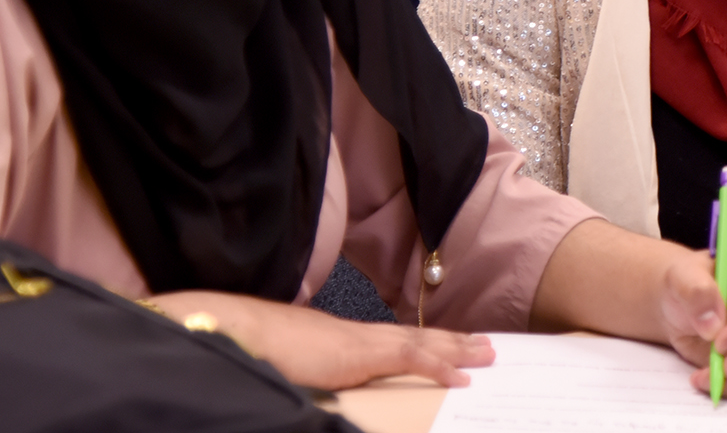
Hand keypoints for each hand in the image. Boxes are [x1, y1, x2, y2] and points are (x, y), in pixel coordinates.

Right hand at [151, 290, 493, 390]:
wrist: (238, 331)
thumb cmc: (257, 352)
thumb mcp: (294, 372)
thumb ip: (315, 381)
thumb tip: (320, 395)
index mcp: (345, 339)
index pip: (397, 340)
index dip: (428, 343)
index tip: (454, 345)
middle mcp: (360, 334)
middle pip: (418, 336)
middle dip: (454, 341)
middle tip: (488, 345)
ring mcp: (363, 340)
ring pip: (422, 342)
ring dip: (457, 348)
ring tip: (487, 353)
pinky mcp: (361, 352)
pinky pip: (410, 358)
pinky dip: (439, 365)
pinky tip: (461, 376)